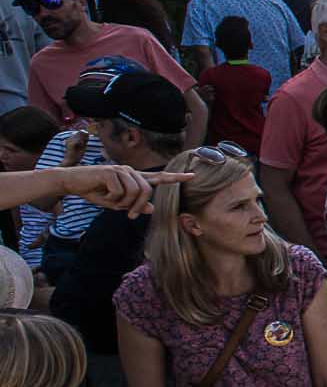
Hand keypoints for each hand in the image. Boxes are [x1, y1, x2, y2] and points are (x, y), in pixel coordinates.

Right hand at [66, 164, 189, 215]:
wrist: (72, 182)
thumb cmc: (94, 192)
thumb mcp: (115, 203)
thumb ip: (132, 205)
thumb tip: (152, 209)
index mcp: (134, 178)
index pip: (159, 177)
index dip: (175, 177)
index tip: (193, 175)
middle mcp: (131, 171)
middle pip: (146, 191)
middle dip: (138, 207)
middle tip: (129, 216)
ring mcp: (121, 170)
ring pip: (134, 192)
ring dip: (123, 203)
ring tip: (110, 201)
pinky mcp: (110, 171)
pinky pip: (118, 192)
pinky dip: (110, 198)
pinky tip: (101, 192)